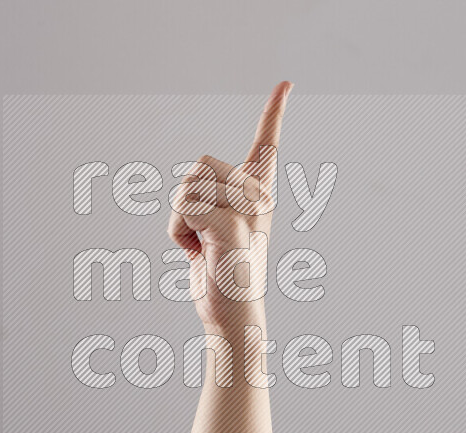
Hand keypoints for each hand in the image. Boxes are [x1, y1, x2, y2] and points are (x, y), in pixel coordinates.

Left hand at [167, 81, 292, 330]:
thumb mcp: (213, 229)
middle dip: (185, 199)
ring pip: (187, 185)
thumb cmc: (220, 273)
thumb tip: (191, 186)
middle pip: (200, 164)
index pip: (267, 145)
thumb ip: (208, 201)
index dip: (274, 113)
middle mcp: (259, 197)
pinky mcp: (233, 225)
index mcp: (257, 194)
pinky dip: (178, 232)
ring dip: (179, 218)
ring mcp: (248, 211)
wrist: (231, 314)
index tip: (287, 84)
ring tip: (201, 244)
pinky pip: (185, 207)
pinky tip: (198, 253)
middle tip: (201, 235)